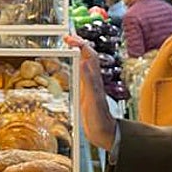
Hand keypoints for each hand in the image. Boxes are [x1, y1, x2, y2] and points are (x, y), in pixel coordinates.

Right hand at [64, 35, 116, 149]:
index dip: (79, 43)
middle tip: (66, 38)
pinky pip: (80, 75)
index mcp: (94, 78)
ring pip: (84, 64)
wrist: (105, 133)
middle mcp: (93, 80)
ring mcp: (90, 86)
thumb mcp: (92, 100)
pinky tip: (69, 70)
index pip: (88, 54)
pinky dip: (75, 67)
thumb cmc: (100, 119)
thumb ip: (88, 81)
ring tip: (67, 48)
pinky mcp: (86, 93)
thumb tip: (83, 61)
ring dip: (77, 54)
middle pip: (87, 56)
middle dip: (78, 44)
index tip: (68, 38)